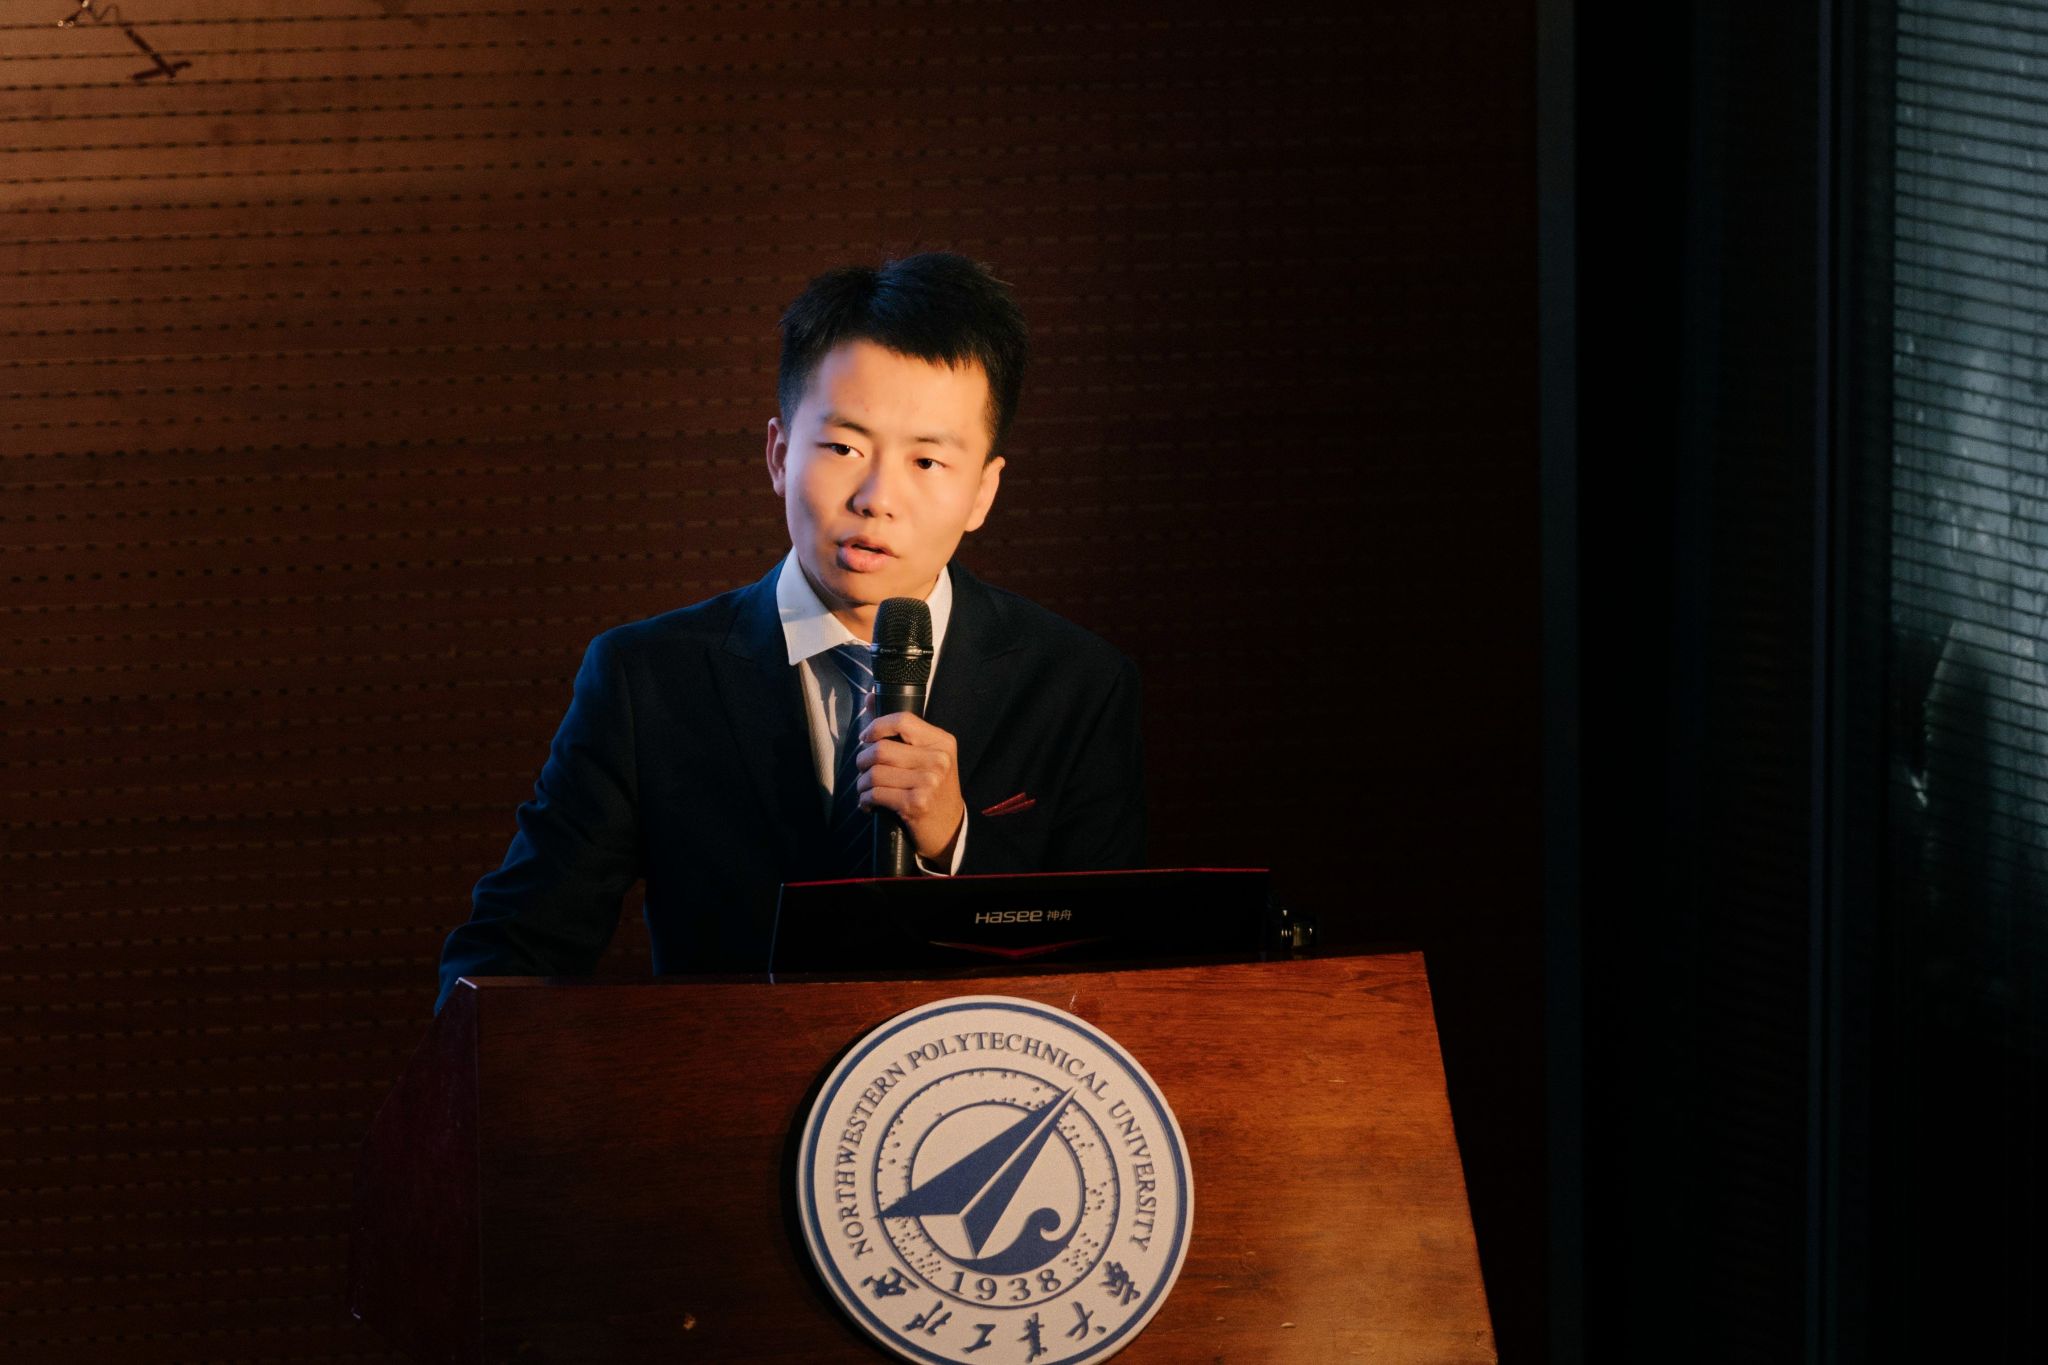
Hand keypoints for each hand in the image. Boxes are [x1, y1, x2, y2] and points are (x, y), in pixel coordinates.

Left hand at [855, 706, 965, 863]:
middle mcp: (938, 760)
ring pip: (875, 773)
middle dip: (863, 760)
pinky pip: (876, 794)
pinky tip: (869, 803)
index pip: (902, 720)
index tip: (866, 738)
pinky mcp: (916, 804)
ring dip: (862, 783)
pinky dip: (865, 799)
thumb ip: (900, 728)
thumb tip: (871, 697)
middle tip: (864, 769)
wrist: (951, 828)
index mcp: (942, 742)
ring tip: (866, 788)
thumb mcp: (927, 755)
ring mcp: (928, 783)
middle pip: (882, 749)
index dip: (876, 726)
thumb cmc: (934, 789)